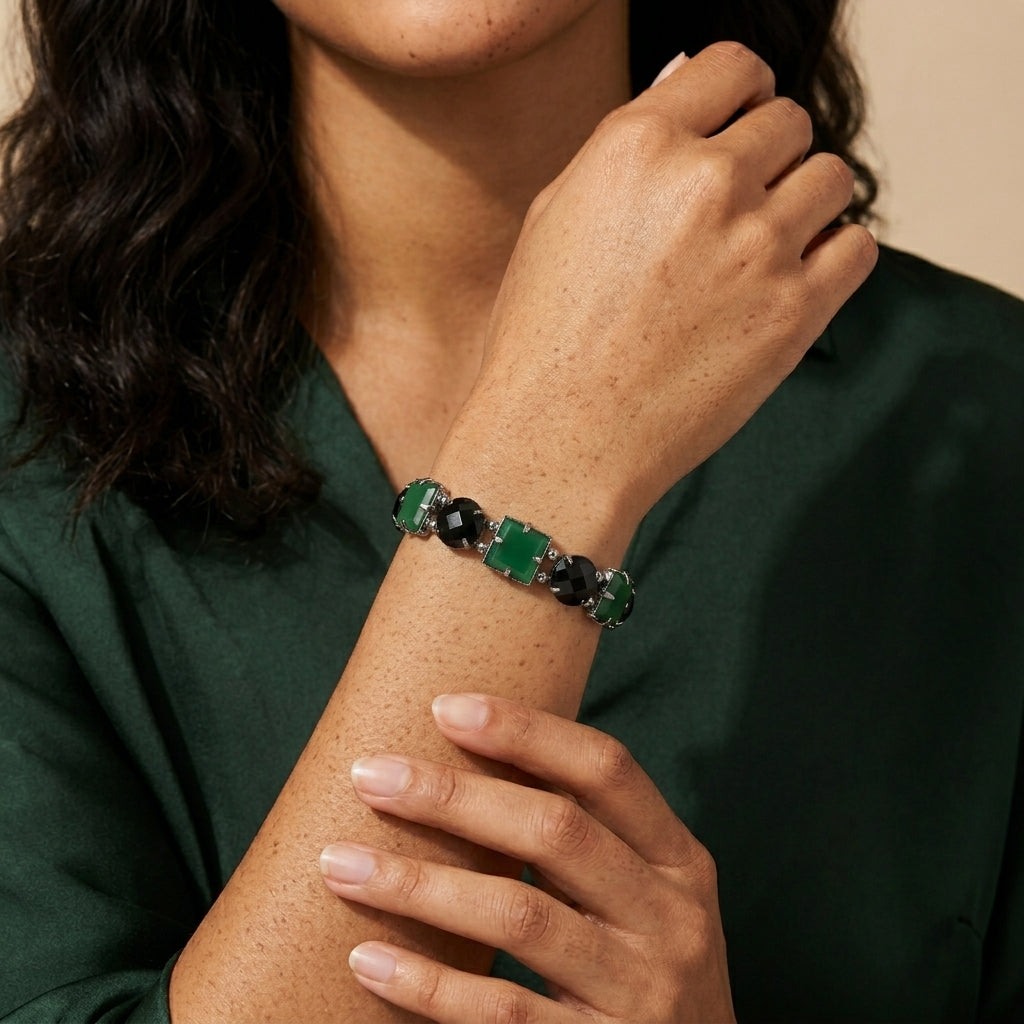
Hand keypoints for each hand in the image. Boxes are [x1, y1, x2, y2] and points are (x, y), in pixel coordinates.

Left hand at [320, 694, 735, 1022]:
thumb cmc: (648, 972)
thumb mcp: (645, 898)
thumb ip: (586, 843)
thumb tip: (468, 767)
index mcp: (680, 862)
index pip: (607, 770)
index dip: (527, 731)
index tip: (445, 707)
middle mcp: (671, 920)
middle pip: (556, 832)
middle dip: (454, 797)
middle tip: (371, 774)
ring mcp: (642, 994)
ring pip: (518, 918)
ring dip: (419, 885)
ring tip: (341, 863)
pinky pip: (502, 1012)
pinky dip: (430, 985)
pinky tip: (369, 960)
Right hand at [435, 41, 876, 534]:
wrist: (558, 441)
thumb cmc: (542, 339)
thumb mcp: (557, 219)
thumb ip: (628, 154)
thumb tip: (687, 105)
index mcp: (637, 146)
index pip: (733, 67)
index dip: (740, 93)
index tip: (739, 122)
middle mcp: (706, 182)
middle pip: (789, 121)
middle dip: (768, 156)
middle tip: (739, 205)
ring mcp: (758, 247)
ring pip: (832, 178)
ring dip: (804, 202)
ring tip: (762, 247)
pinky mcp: (795, 312)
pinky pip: (857, 245)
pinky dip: (833, 254)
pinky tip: (790, 279)